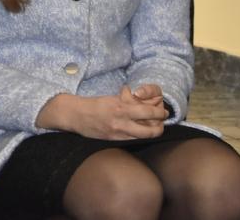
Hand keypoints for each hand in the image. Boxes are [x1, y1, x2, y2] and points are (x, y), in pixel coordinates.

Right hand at [36, 88, 167, 139]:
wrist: (76, 115)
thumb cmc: (94, 105)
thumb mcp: (112, 99)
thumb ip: (127, 101)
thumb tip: (141, 99)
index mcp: (121, 109)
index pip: (148, 112)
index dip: (159, 113)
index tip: (163, 111)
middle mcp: (121, 123)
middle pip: (151, 131)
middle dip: (160, 127)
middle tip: (162, 122)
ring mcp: (118, 134)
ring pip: (144, 137)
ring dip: (152, 133)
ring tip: (154, 128)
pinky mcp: (114, 141)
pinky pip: (133, 140)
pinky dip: (140, 136)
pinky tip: (140, 131)